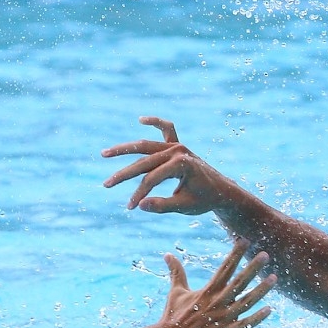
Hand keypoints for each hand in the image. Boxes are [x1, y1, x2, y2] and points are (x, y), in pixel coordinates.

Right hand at [101, 116, 236, 214]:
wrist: (223, 191)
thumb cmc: (204, 200)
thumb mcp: (184, 206)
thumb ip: (162, 206)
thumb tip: (139, 205)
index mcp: (182, 164)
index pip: (152, 179)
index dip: (139, 194)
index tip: (130, 207)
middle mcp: (178, 151)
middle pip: (144, 161)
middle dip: (124, 174)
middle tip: (106, 184)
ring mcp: (178, 146)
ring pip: (146, 145)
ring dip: (125, 149)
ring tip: (104, 153)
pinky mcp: (178, 145)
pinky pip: (166, 129)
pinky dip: (155, 122)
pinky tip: (141, 120)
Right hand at [153, 240, 274, 327]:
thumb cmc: (173, 316)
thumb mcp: (175, 292)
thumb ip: (176, 272)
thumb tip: (168, 254)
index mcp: (208, 291)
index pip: (224, 268)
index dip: (235, 254)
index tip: (245, 240)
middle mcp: (217, 302)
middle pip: (239, 282)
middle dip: (253, 268)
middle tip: (266, 255)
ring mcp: (223, 318)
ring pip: (246, 301)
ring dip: (261, 290)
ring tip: (274, 278)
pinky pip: (245, 324)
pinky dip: (257, 318)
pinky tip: (269, 309)